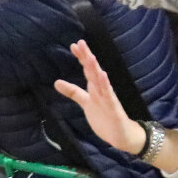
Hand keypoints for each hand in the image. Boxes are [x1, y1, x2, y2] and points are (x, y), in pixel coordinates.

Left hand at [51, 39, 144, 155]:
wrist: (122, 135)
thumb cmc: (105, 117)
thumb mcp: (85, 102)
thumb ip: (73, 92)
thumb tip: (56, 81)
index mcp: (95, 88)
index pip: (87, 70)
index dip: (81, 58)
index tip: (74, 45)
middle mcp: (102, 90)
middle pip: (93, 71)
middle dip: (87, 57)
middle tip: (81, 43)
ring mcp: (108, 98)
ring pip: (101, 81)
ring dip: (96, 69)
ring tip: (90, 56)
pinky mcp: (114, 108)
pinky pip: (109, 96)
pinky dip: (106, 86)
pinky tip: (103, 76)